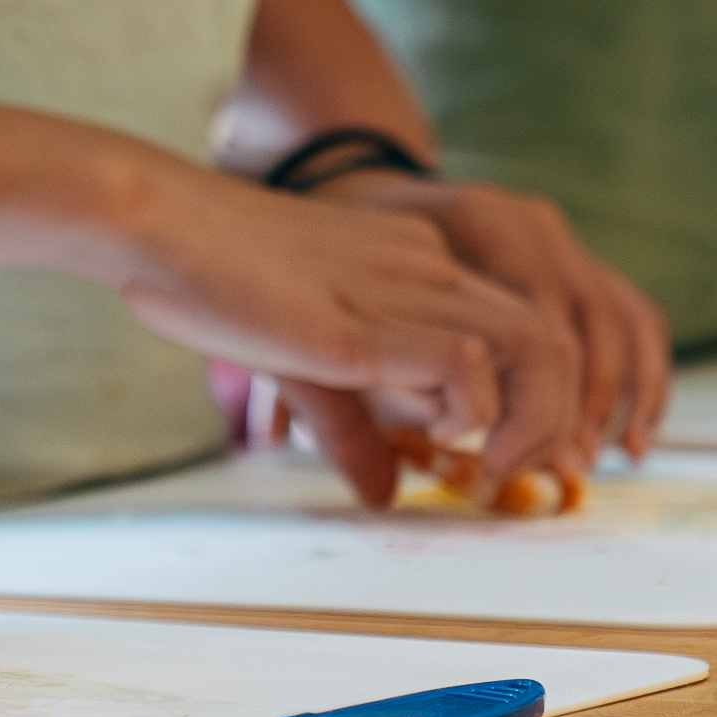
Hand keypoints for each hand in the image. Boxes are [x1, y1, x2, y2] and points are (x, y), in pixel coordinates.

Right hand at [106, 162, 583, 500]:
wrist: (156, 222)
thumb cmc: (203, 277)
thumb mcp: (299, 362)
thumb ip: (352, 426)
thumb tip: (384, 494)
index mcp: (413, 261)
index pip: (518, 319)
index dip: (535, 394)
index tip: (502, 452)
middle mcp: (426, 267)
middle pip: (552, 332)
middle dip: (560, 415)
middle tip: (515, 471)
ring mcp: (402, 290)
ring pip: (539, 342)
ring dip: (538, 419)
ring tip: (498, 466)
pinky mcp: (365, 325)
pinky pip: (467, 363)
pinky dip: (476, 412)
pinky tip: (438, 438)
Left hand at [308, 171, 670, 464]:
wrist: (353, 183)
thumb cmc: (333, 255)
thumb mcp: (334, 308)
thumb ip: (361, 385)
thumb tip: (380, 492)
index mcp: (474, 223)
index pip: (533, 327)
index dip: (524, 407)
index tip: (494, 458)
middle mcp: (529, 221)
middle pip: (582, 328)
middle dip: (571, 413)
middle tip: (543, 471)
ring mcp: (560, 234)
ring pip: (621, 323)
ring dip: (613, 403)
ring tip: (584, 464)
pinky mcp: (576, 253)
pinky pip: (633, 316)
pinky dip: (642, 378)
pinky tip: (631, 439)